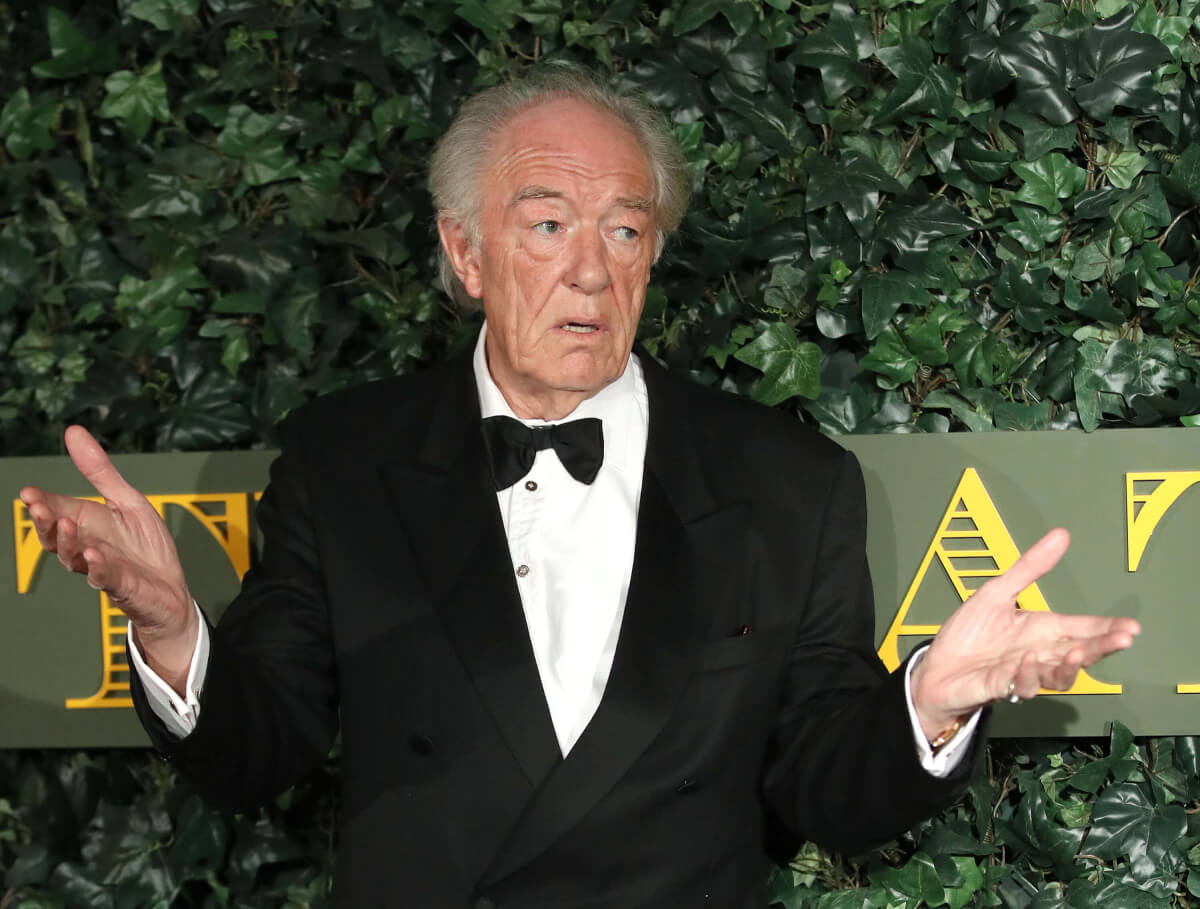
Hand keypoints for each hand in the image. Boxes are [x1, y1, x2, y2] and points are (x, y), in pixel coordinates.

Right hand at [19, 426, 196, 691]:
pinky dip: (98, 567)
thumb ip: (101, 472)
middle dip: (46, 522)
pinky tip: (94, 556)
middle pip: (57, 536)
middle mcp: (86, 547)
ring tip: (66, 525)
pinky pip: (105, 578)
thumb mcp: (128, 501)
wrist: (171, 589)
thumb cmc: (145, 546)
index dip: (42, 503)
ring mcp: (101, 568)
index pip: (57, 511)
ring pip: (74, 558)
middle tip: (37, 507)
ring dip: (69, 542)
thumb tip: (72, 431)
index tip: (28, 493)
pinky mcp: (121, 587)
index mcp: (87, 525)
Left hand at [909, 527, 1140, 740]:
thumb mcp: (997, 592)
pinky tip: (1027, 659)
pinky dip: (1027, 674)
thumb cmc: (969, 633)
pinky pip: (1022, 685)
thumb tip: (1061, 535)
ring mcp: (1022, 673)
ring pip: (1058, 675)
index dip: (1106, 629)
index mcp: (1041, 630)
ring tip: (1078, 652)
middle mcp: (1039, 653)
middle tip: (1123, 639)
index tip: (1132, 627)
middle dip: (1101, 647)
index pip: (1081, 628)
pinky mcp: (1000, 687)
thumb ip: (1029, 568)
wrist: (936, 666)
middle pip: (1079, 653)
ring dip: (1069, 666)